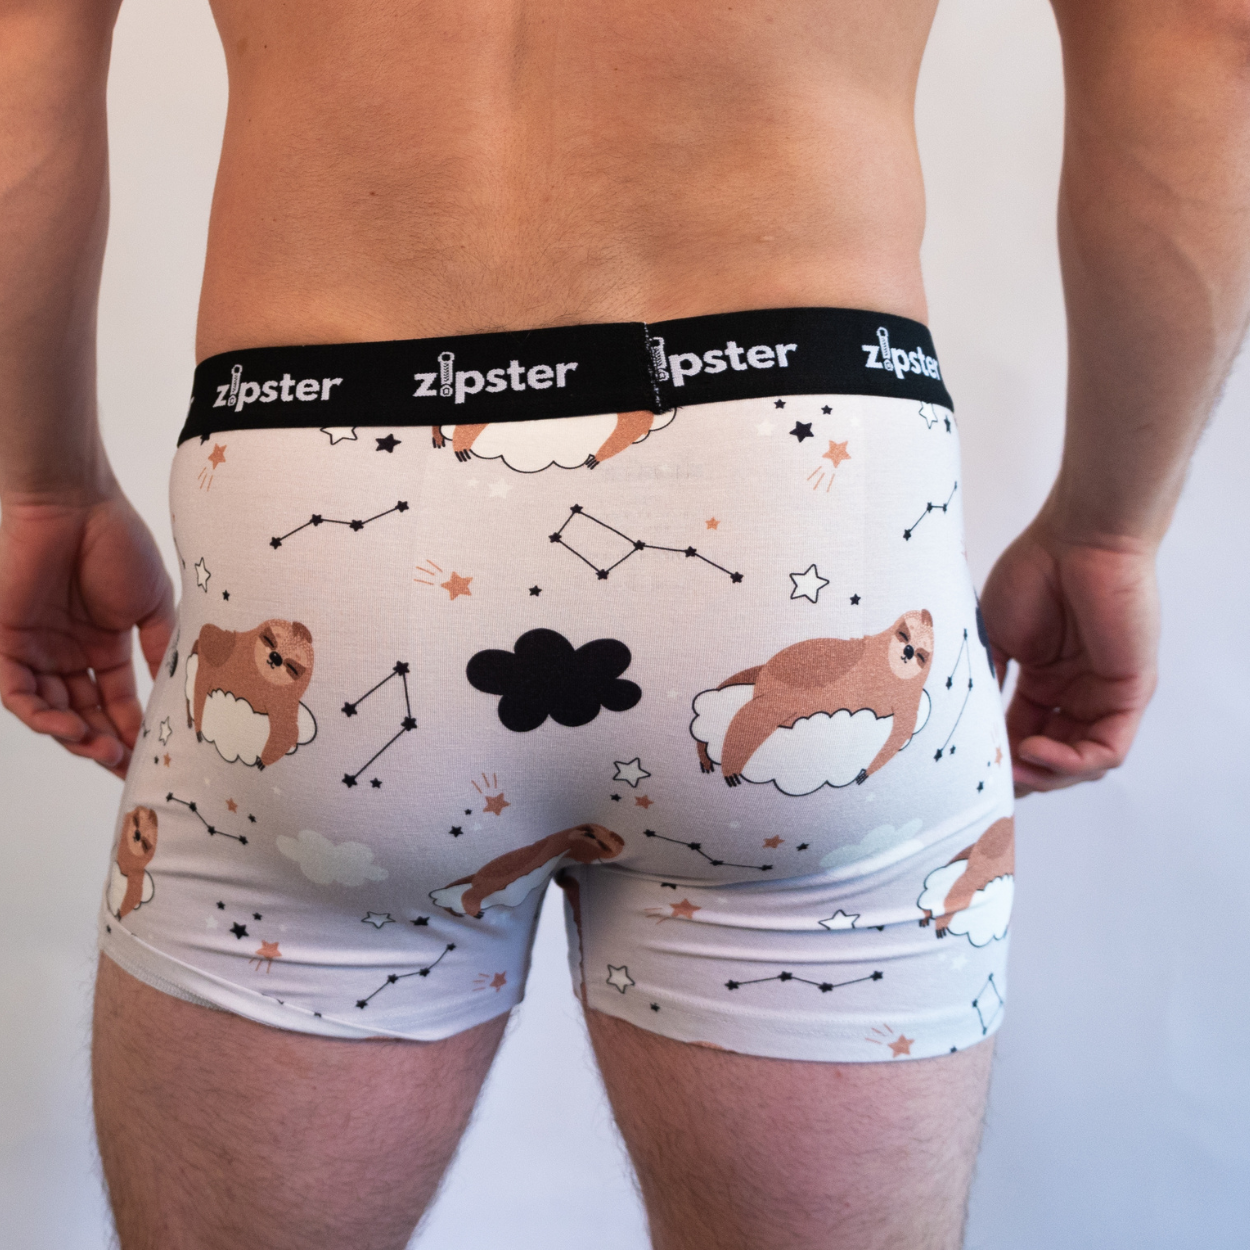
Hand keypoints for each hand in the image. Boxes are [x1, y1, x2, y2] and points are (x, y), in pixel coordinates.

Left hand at [0, 487, 174, 778]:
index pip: (115, 702)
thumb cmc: (118, 544)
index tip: (151, 758)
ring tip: (102, 751)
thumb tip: (178, 695)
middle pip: (82, 713)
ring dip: (73, 735)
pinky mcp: (5, 640)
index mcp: (103, 646)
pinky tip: (67, 727)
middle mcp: (67, 653)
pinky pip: (16, 690)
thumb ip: (159, 651)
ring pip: (48, 709)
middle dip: (103, 744)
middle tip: (126, 764)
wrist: (76, 504)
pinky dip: (38, 714)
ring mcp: (35, 648)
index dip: (132, 731)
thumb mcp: (154, 606)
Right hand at [979, 512, 1159, 796]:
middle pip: (1052, 757)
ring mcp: (1104, 694)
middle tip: (991, 779)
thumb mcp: (995, 638)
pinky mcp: (1130, 692)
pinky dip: (1073, 761)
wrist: (1077, 539)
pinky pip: (1107, 748)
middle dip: (1023, 775)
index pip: (1022, 734)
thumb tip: (968, 731)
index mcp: (1044, 680)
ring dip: (1047, 774)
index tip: (969, 771)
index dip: (999, 758)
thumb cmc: (1034, 574)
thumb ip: (987, 684)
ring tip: (1015, 768)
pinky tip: (1038, 750)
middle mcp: (1076, 692)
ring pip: (1082, 762)